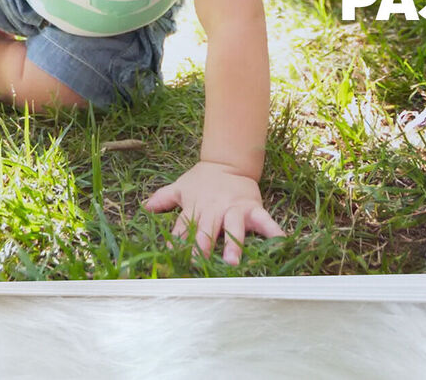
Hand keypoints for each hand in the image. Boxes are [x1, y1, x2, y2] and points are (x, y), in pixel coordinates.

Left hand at [143, 161, 283, 264]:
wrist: (229, 160)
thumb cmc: (203, 179)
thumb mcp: (181, 187)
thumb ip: (163, 198)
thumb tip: (144, 207)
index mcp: (195, 207)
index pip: (183, 228)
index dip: (177, 243)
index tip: (171, 261)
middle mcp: (214, 209)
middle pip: (207, 230)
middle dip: (203, 247)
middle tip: (198, 265)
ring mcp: (235, 208)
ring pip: (233, 227)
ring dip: (234, 243)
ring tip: (233, 261)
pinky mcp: (253, 207)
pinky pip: (264, 220)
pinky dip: (273, 231)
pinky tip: (281, 243)